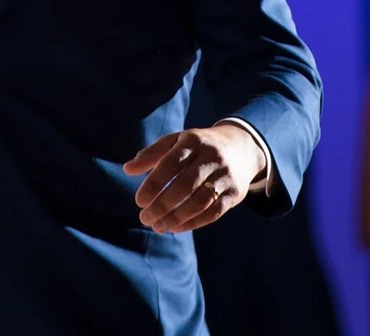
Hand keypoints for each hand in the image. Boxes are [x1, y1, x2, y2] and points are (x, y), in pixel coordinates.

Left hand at [123, 125, 266, 234]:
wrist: (241, 148)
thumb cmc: (198, 146)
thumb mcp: (176, 141)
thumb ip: (152, 154)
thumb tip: (127, 169)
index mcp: (192, 141)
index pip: (170, 164)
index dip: (154, 183)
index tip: (139, 200)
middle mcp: (211, 157)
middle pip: (185, 185)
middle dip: (163, 204)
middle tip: (144, 218)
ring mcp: (225, 176)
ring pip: (200, 201)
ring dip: (176, 217)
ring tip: (157, 227)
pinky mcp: (235, 194)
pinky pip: (213, 212)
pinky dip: (193, 223)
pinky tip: (175, 228)